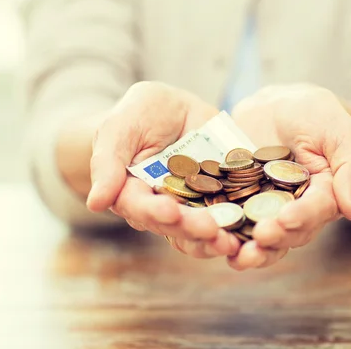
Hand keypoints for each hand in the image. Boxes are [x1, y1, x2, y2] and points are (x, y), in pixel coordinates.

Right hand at [86, 81, 239, 257]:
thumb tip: (96, 202)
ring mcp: (193, 208)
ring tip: (232, 240)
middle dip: (192, 229)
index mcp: (132, 193)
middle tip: (211, 229)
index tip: (170, 211)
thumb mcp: (121, 125)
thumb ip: (108, 161)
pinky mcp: (221, 200)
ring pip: (202, 233)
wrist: (175, 110)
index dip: (154, 211)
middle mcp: (162, 208)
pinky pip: (230, 219)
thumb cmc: (140, 114)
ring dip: (216, 239)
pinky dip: (240, 228)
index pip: (140, 207)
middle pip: (175, 226)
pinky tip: (253, 232)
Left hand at [228, 84, 350, 269]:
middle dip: (275, 237)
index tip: (286, 219)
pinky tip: (212, 241)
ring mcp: (267, 210)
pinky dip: (225, 235)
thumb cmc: (315, 114)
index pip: (317, 211)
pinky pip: (233, 223)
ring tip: (239, 256)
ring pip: (263, 238)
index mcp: (325, 195)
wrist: (276, 105)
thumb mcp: (339, 131)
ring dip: (252, 250)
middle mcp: (297, 210)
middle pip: (289, 232)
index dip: (303, 217)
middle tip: (260, 236)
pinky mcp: (240, 204)